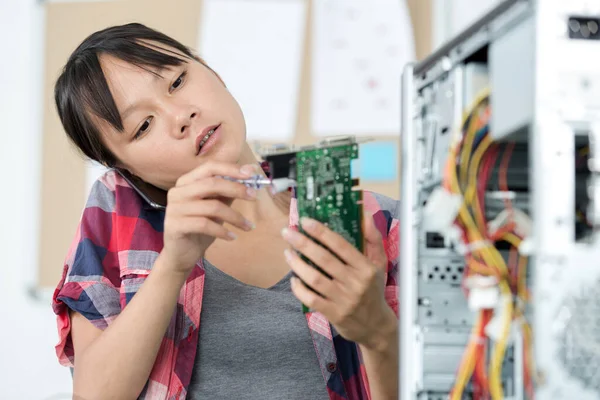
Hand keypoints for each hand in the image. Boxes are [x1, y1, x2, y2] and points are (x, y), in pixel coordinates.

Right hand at [160, 162, 257, 275]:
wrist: (180, 254)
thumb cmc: (200, 228)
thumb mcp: (216, 207)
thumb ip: (227, 193)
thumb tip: (249, 177)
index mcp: (186, 182)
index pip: (210, 167)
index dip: (231, 169)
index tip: (251, 174)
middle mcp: (178, 192)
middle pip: (212, 184)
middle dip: (236, 189)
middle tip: (254, 197)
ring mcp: (174, 208)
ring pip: (212, 206)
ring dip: (235, 217)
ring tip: (248, 226)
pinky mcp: (175, 226)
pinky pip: (205, 225)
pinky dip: (222, 231)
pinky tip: (232, 237)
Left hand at [281, 214, 395, 351]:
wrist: (375, 326)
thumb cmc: (374, 289)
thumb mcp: (380, 263)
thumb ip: (373, 238)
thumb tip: (364, 215)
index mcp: (365, 268)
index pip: (341, 245)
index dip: (321, 232)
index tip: (305, 221)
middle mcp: (355, 283)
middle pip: (324, 259)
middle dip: (303, 243)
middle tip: (287, 233)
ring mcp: (344, 299)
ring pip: (315, 278)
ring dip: (297, 264)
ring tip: (287, 253)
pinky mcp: (334, 314)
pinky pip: (311, 299)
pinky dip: (299, 288)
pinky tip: (293, 279)